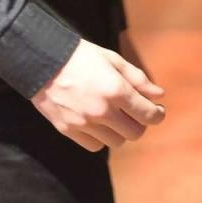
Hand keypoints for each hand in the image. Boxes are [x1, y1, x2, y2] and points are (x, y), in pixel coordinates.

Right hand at [31, 38, 166, 151]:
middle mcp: (102, 110)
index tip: (157, 110)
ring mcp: (84, 123)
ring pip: (116, 142)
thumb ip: (138, 79)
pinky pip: (95, 146)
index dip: (157, 114)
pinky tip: (98, 123)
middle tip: (136, 113)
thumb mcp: (113, 60)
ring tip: (114, 116)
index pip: (148, 115)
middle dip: (140, 123)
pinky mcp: (68, 130)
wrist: (43, 61)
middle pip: (135, 133)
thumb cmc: (82, 56)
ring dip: (120, 131)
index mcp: (116, 90)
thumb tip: (159, 95)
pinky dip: (100, 138)